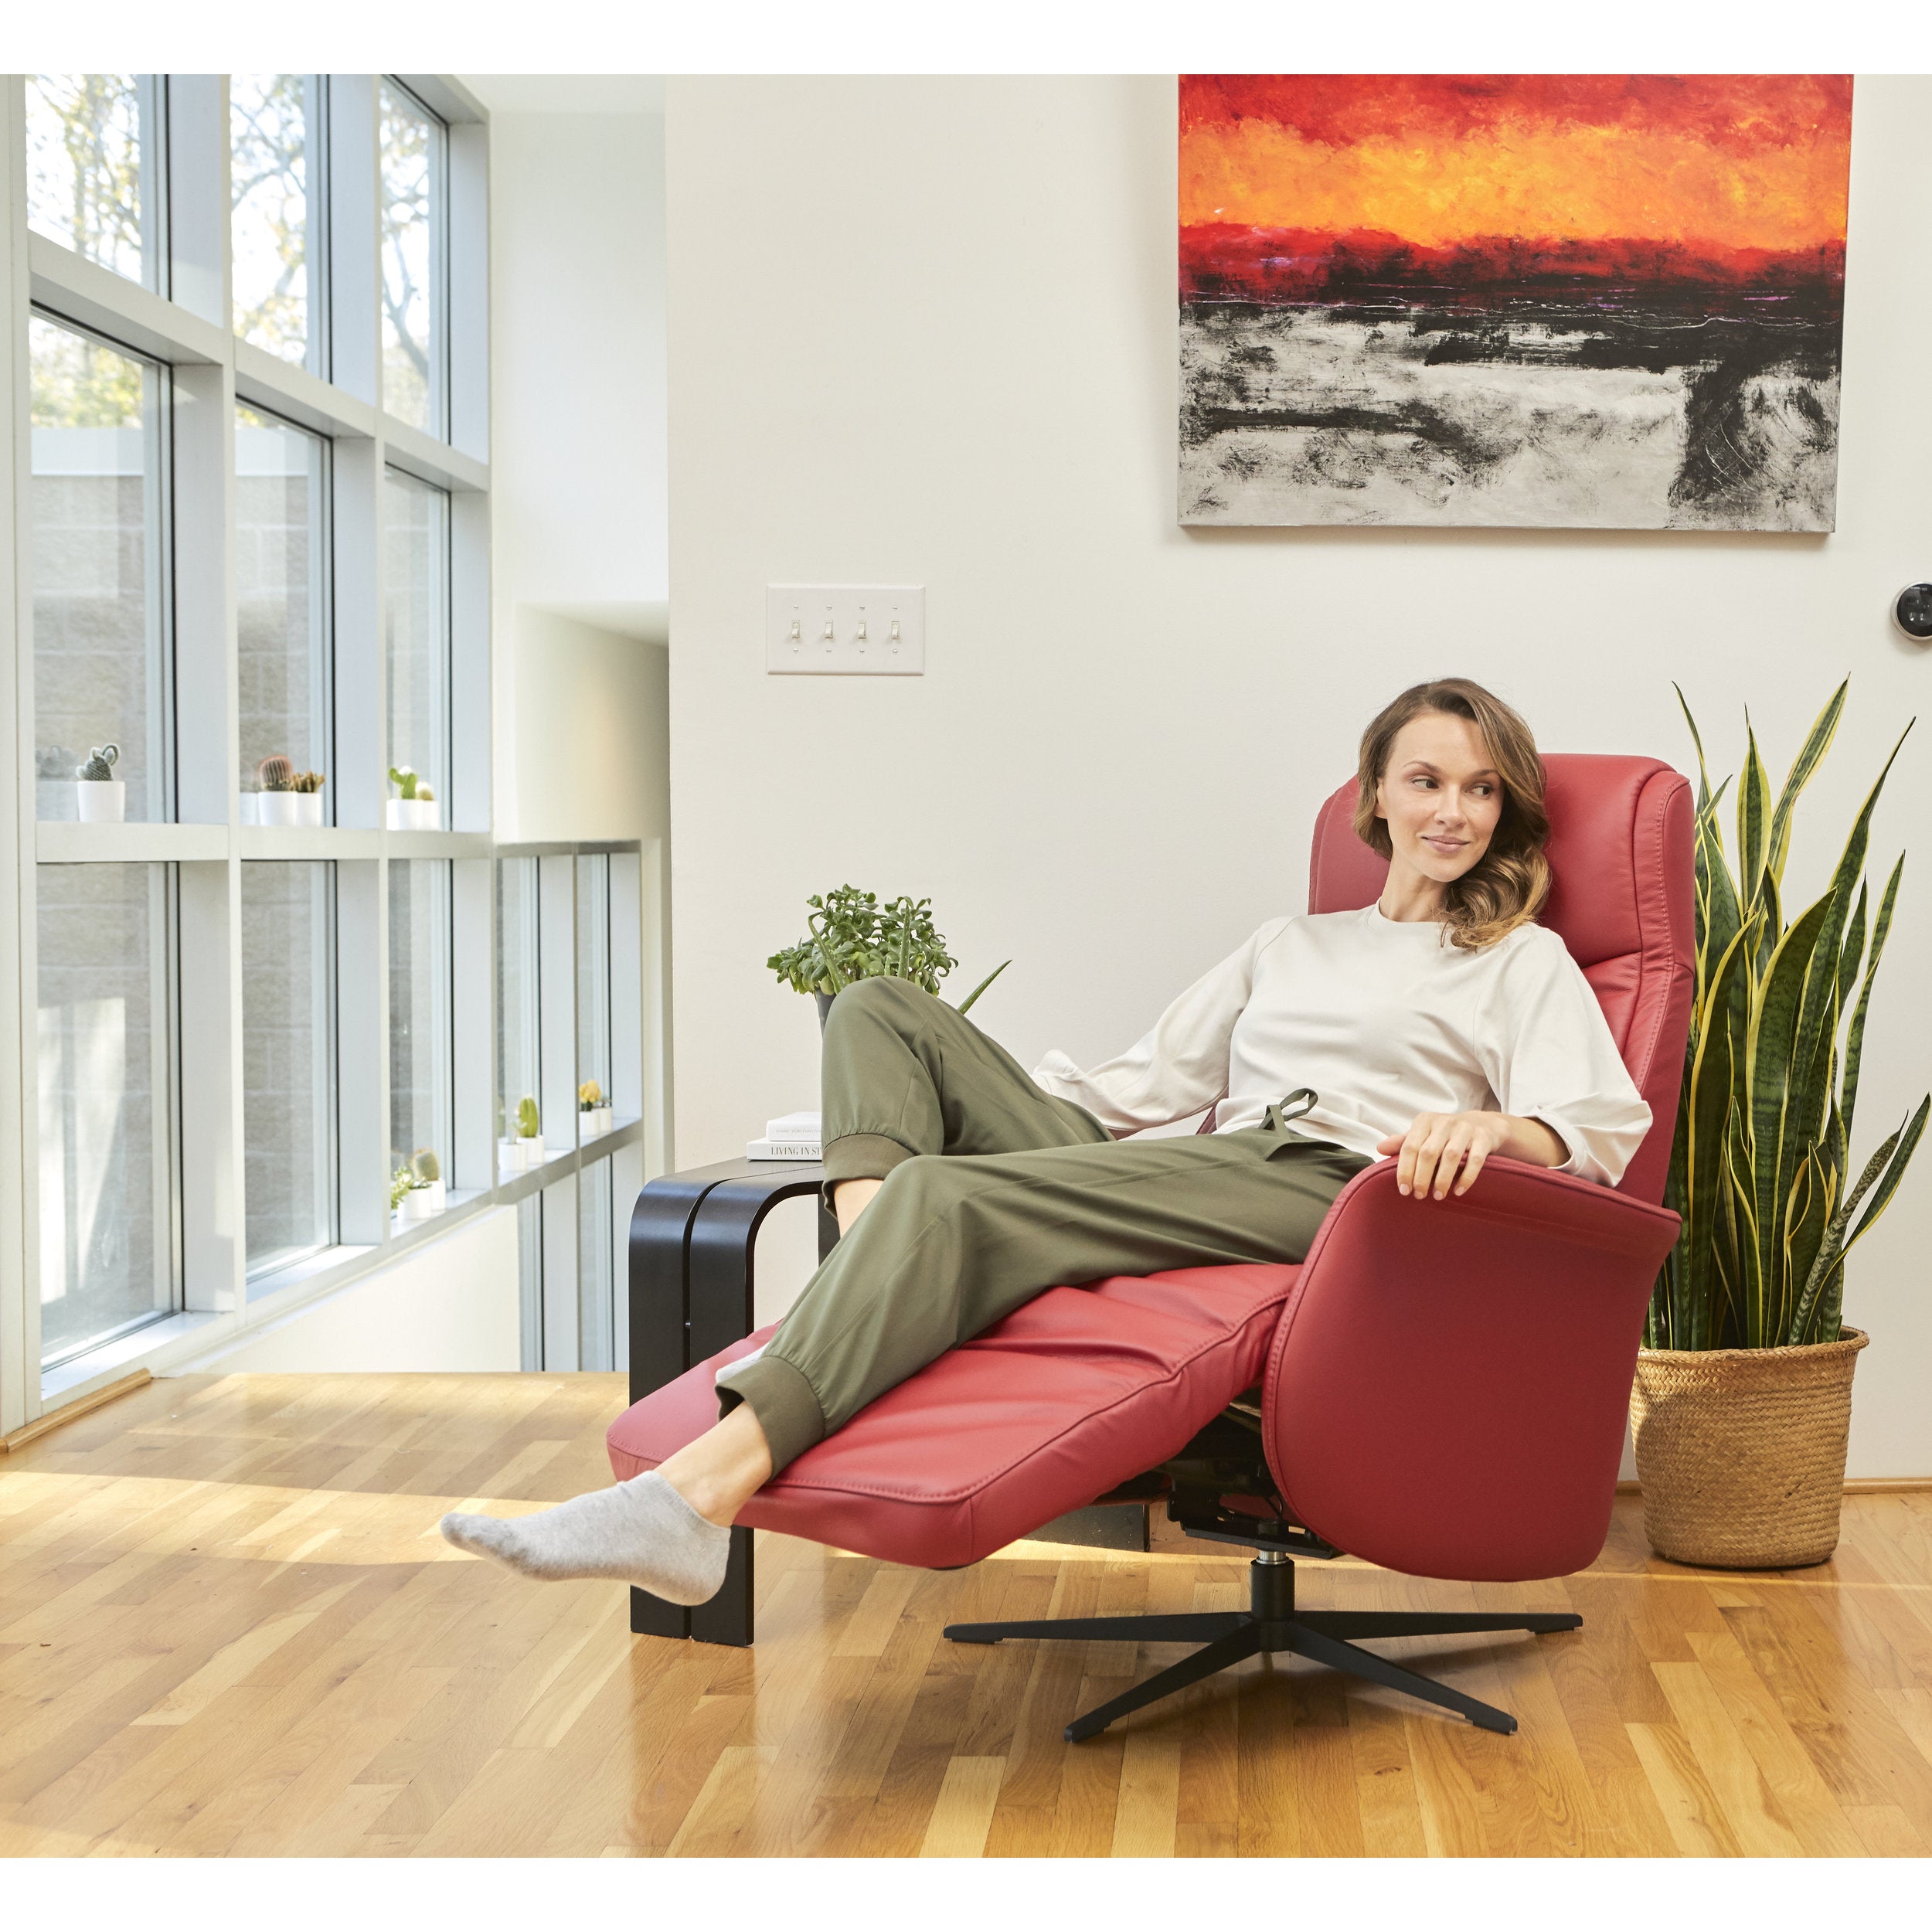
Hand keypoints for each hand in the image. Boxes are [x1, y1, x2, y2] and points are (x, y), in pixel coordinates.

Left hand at [1374, 1110, 1510, 1199]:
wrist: (1483, 1125)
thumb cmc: (1446, 1134)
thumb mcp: (1424, 1134)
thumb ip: (1403, 1143)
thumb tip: (1379, 1148)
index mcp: (1425, 1121)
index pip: (1410, 1146)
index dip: (1405, 1170)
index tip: (1403, 1190)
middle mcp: (1444, 1122)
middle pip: (1428, 1153)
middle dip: (1422, 1177)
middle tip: (1420, 1195)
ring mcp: (1465, 1129)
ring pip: (1451, 1156)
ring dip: (1442, 1179)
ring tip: (1437, 1196)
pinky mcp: (1483, 1138)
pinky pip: (1475, 1160)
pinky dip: (1466, 1177)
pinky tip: (1458, 1191)